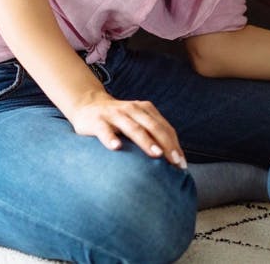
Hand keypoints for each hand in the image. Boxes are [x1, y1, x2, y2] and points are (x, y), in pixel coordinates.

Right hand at [67, 93, 186, 167]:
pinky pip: (105, 130)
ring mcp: (115, 114)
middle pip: (154, 127)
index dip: (175, 145)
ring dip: (146, 141)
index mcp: (146, 110)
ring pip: (133, 128)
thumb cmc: (118, 120)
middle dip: (166, 144)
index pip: (164, 128)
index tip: (182, 163)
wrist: (88, 105)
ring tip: (156, 155)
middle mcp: (133, 109)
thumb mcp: (137, 121)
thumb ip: (151, 134)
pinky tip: (116, 148)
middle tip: (174, 162)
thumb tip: (171, 159)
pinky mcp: (97, 121)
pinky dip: (111, 138)